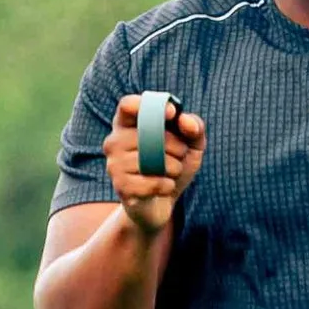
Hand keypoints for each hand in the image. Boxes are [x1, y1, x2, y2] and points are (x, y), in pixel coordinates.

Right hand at [105, 95, 205, 242]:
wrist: (161, 203)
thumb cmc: (173, 166)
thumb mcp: (191, 145)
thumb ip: (194, 127)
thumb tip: (185, 121)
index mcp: (127, 124)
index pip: (127, 104)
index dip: (150, 106)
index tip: (171, 113)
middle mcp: (114, 141)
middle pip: (148, 131)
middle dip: (175, 143)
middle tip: (180, 153)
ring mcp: (114, 164)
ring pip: (151, 158)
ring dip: (173, 166)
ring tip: (172, 172)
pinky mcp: (120, 186)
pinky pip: (151, 181)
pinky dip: (167, 184)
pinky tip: (165, 187)